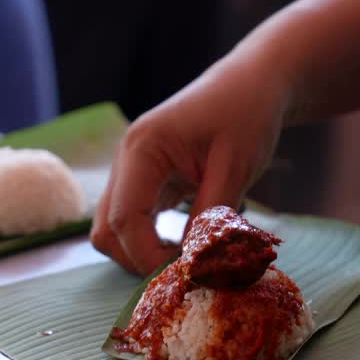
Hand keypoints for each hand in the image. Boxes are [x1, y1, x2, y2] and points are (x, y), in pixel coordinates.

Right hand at [91, 48, 289, 275]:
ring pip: (114, 230)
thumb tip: (195, 267)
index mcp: (142, 149)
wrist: (252, 83)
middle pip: (107, 231)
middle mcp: (126, 160)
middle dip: (140, 260)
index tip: (187, 276)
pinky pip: (132, 222)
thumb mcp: (235, 167)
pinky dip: (152, 242)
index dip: (148, 257)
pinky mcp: (144, 181)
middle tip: (188, 273)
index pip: (124, 219)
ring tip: (190, 259)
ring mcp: (131, 171)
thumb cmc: (247, 114)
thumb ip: (211, 217)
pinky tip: (187, 245)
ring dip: (143, 254)